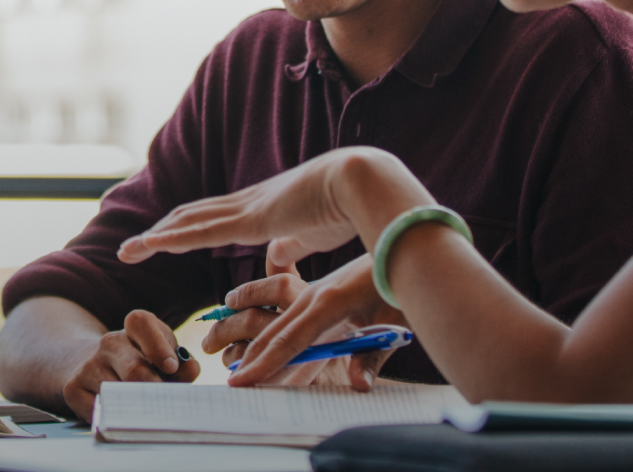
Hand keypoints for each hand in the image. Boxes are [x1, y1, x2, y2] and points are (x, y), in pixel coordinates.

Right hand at [60, 309, 199, 418]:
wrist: (87, 365)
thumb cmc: (137, 363)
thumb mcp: (161, 356)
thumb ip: (181, 364)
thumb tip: (191, 369)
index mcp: (132, 329)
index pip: (141, 323)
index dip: (158, 346)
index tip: (171, 367)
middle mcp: (109, 343)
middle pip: (135, 370)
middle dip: (154, 391)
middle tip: (163, 402)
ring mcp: (88, 366)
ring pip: (118, 395)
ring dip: (137, 409)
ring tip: (145, 411)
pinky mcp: (73, 388)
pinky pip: (101, 412)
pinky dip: (116, 419)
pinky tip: (122, 415)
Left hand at [118, 147, 418, 267]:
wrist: (364, 183)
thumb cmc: (348, 207)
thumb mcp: (311, 234)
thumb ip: (290, 246)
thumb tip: (274, 260)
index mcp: (261, 207)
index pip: (213, 217)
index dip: (185, 228)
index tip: (162, 239)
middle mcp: (246, 203)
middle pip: (190, 216)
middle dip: (160, 232)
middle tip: (131, 247)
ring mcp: (246, 209)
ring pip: (187, 223)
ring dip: (155, 237)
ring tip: (127, 251)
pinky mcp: (251, 220)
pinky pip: (201, 231)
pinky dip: (172, 239)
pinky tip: (150, 245)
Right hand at [209, 256, 399, 389]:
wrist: (405, 246)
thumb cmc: (401, 288)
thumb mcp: (393, 324)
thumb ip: (372, 357)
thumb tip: (358, 386)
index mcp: (329, 303)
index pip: (289, 341)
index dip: (264, 364)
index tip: (240, 382)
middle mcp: (314, 295)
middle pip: (274, 331)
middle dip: (250, 357)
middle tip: (228, 381)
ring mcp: (315, 290)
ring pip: (276, 320)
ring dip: (253, 340)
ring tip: (227, 356)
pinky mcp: (320, 290)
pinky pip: (287, 311)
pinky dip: (270, 328)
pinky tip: (258, 336)